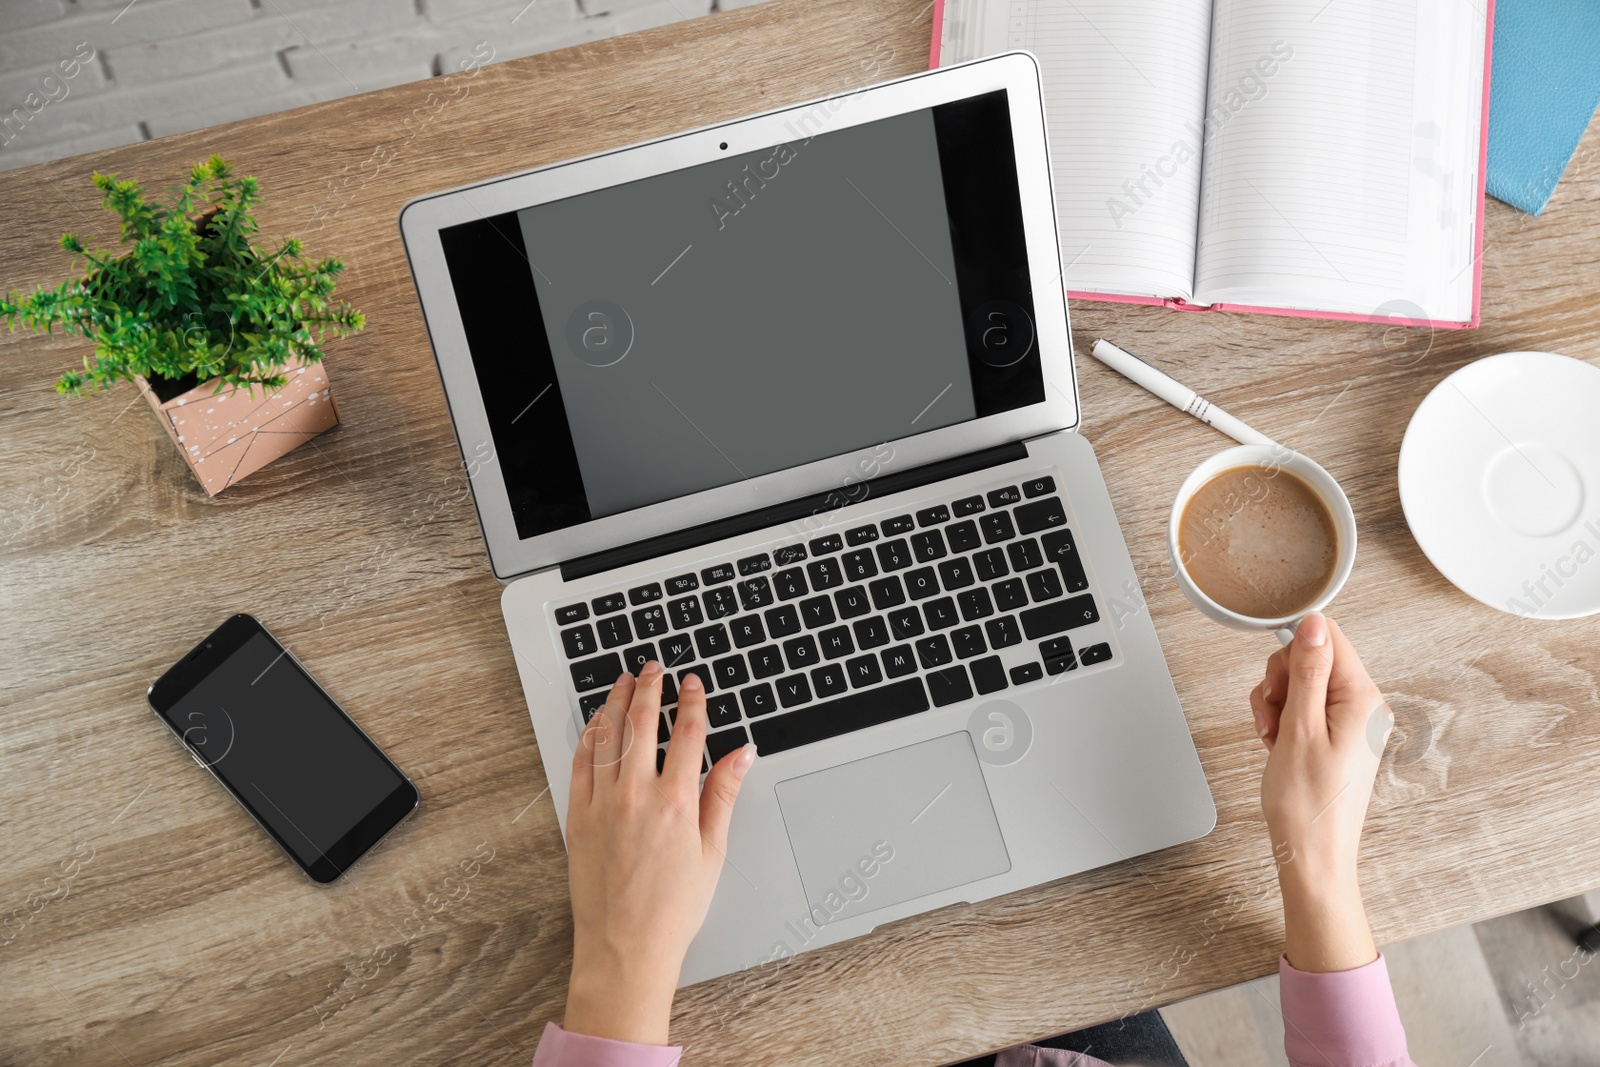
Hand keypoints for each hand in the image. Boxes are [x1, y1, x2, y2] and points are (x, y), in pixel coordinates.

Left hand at [562, 664, 754, 1043]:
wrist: (625, 948)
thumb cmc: (672, 909)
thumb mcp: (712, 851)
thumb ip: (723, 795)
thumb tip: (741, 755)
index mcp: (676, 802)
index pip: (686, 734)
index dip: (692, 702)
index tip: (693, 684)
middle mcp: (636, 796)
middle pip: (643, 723)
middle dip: (651, 688)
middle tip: (656, 668)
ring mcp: (602, 805)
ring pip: (609, 736)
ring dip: (618, 701)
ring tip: (625, 680)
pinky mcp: (577, 817)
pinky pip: (581, 763)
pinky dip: (589, 736)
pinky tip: (597, 722)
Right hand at [1249, 613, 1391, 971]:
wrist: (1313, 854)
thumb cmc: (1307, 804)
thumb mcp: (1298, 729)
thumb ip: (1307, 672)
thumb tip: (1313, 625)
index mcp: (1362, 699)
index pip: (1328, 638)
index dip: (1292, 652)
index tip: (1276, 683)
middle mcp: (1364, 707)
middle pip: (1312, 659)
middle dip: (1280, 681)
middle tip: (1271, 716)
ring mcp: (1351, 723)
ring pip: (1302, 684)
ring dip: (1276, 704)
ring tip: (1272, 737)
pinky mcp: (1337, 737)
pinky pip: (1305, 709)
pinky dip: (1283, 721)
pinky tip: (1276, 744)